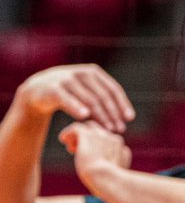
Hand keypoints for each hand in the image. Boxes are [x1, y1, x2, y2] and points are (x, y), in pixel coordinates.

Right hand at [17, 64, 133, 133]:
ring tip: (107, 129)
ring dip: (100, 115)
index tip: (129, 119)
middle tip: (119, 129)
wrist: (38, 90)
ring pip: (88, 99)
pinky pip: (67, 99)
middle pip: (102, 96)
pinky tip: (85, 117)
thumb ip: (103, 100)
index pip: (113, 89)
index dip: (122, 104)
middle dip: (112, 113)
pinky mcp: (53, 89)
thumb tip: (127, 117)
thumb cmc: (69, 94)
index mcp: (93, 73)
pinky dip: (77, 107)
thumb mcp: (87, 93)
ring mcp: (67, 80)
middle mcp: (81, 73)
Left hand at [59, 120, 131, 188]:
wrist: (104, 178)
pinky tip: (62, 139)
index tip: (89, 154)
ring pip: (87, 128)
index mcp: (121, 149)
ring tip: (70, 148)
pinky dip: (68, 132)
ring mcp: (101, 135)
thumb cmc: (109, 182)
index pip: (109, 140)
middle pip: (99, 131)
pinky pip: (76, 127)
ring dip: (78, 137)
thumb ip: (112, 164)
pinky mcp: (88, 135)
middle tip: (76, 149)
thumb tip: (106, 163)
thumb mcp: (114, 173)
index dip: (97, 145)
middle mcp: (113, 139)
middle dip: (88, 137)